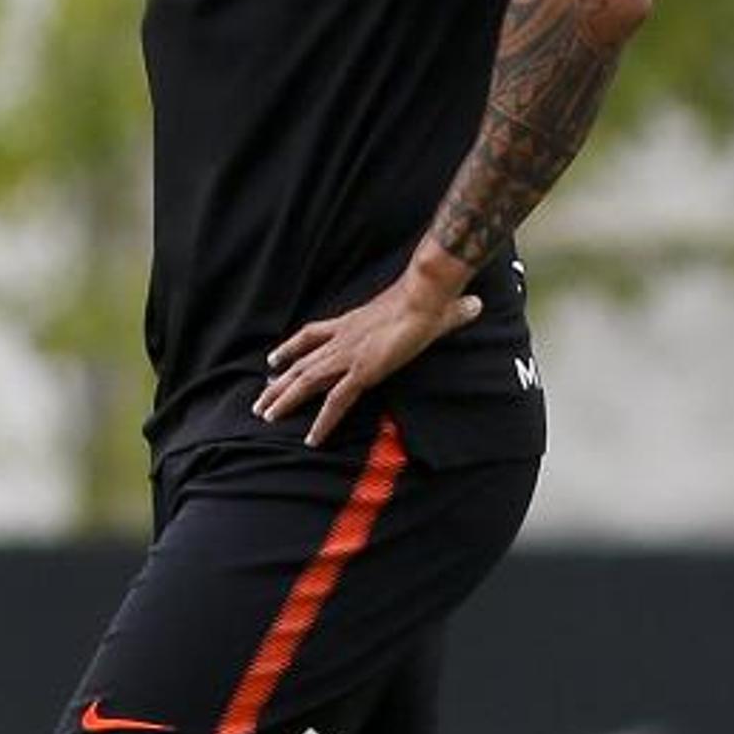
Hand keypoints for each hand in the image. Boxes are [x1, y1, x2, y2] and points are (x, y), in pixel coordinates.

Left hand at [256, 272, 481, 445]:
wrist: (426, 294)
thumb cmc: (429, 296)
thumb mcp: (432, 304)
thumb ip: (450, 310)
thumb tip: (476, 305)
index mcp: (351, 322)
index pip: (311, 335)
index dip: (290, 348)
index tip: (272, 359)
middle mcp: (342, 339)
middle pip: (300, 363)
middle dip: (277, 383)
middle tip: (258, 402)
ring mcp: (349, 356)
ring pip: (306, 382)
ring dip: (284, 400)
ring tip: (265, 418)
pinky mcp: (362, 371)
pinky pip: (335, 401)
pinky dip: (322, 421)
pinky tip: (311, 439)